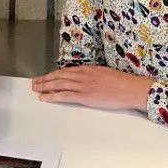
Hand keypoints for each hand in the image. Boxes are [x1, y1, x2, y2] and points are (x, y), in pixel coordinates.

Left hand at [31, 66, 151, 111]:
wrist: (132, 89)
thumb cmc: (124, 83)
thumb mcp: (107, 74)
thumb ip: (95, 76)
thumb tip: (89, 80)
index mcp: (90, 69)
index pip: (67, 71)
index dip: (55, 74)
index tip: (47, 76)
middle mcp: (84, 75)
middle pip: (60, 76)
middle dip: (46, 79)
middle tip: (35, 82)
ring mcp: (84, 85)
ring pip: (59, 84)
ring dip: (45, 86)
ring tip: (36, 89)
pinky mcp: (85, 96)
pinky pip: (65, 96)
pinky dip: (53, 96)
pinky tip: (45, 97)